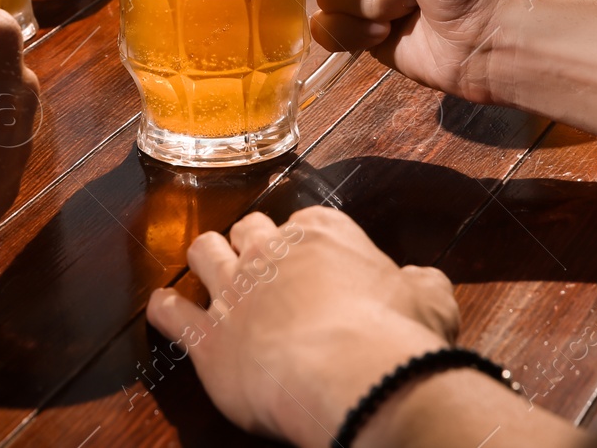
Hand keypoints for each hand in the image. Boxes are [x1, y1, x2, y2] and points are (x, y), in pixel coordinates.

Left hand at [146, 207, 458, 447]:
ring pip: (203, 252)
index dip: (307, 242)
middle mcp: (271, 251)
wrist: (354, 376)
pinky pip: (170, 312)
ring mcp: (234, 291)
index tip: (313, 261)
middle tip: (261, 265)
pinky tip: (165, 309)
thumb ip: (421, 282)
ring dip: (207, 259)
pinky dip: (165, 308)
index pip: (305, 220)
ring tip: (211, 271)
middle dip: (252, 242)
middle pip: (248, 228)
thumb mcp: (431, 298)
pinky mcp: (208, 337)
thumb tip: (420, 280)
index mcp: (323, 232)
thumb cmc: (396, 335)